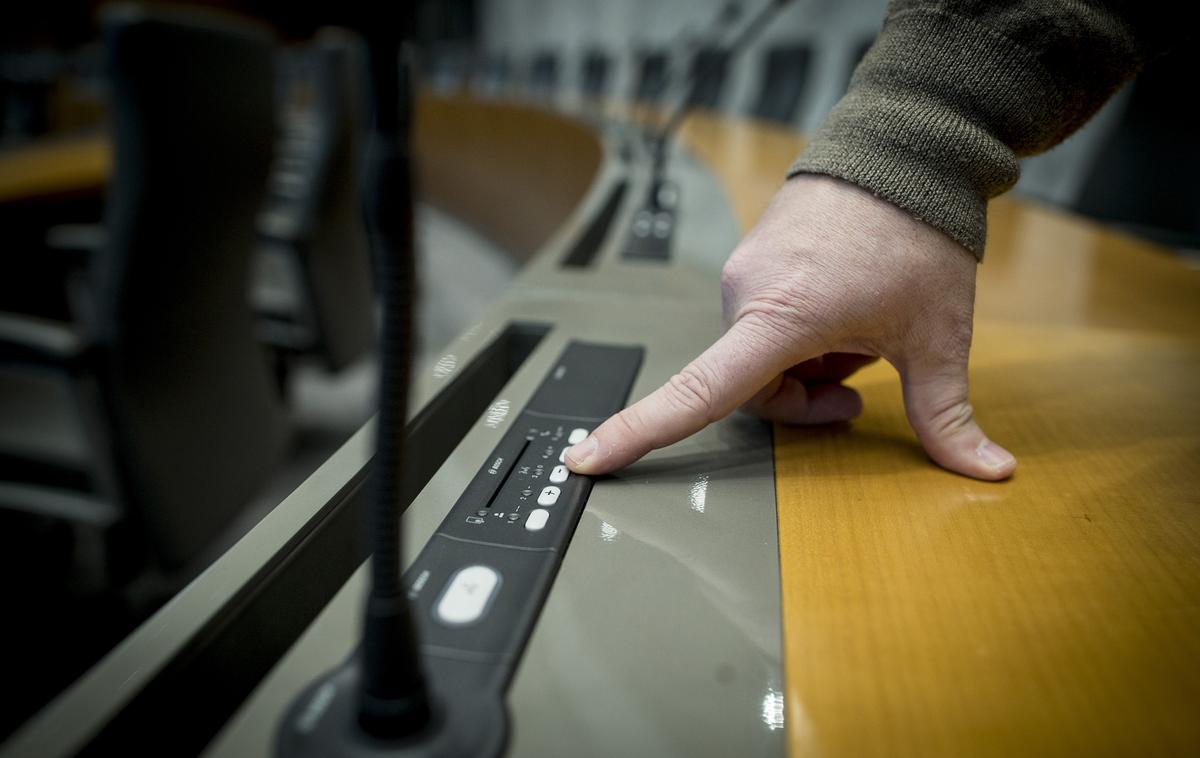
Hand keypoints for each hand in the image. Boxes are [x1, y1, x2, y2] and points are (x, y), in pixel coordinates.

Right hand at [565, 174, 1015, 479]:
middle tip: (864, 384)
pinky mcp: (750, 260)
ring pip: (758, 356)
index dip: (641, 432)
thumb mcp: (938, 335)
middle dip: (808, 396)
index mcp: (781, 317)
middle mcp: (745, 294)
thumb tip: (989, 470)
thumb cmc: (916, 235)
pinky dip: (799, 333)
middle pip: (753, 387)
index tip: (587, 460)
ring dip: (807, 362)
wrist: (904, 153)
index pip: (700, 392)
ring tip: (859, 332)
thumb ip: (948, 412)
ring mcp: (743, 273)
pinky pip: (761, 321)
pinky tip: (843, 307)